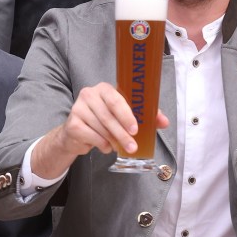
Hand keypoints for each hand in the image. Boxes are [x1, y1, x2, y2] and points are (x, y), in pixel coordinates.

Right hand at [31, 82, 168, 178]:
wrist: (76, 133)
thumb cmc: (104, 121)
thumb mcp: (123, 115)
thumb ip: (144, 116)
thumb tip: (164, 122)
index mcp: (104, 89)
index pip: (116, 99)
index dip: (126, 115)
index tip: (135, 129)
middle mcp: (88, 94)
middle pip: (109, 117)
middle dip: (123, 134)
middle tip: (133, 147)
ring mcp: (78, 108)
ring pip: (102, 128)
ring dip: (114, 141)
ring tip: (120, 147)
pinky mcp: (72, 124)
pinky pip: (92, 137)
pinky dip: (102, 145)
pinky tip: (106, 147)